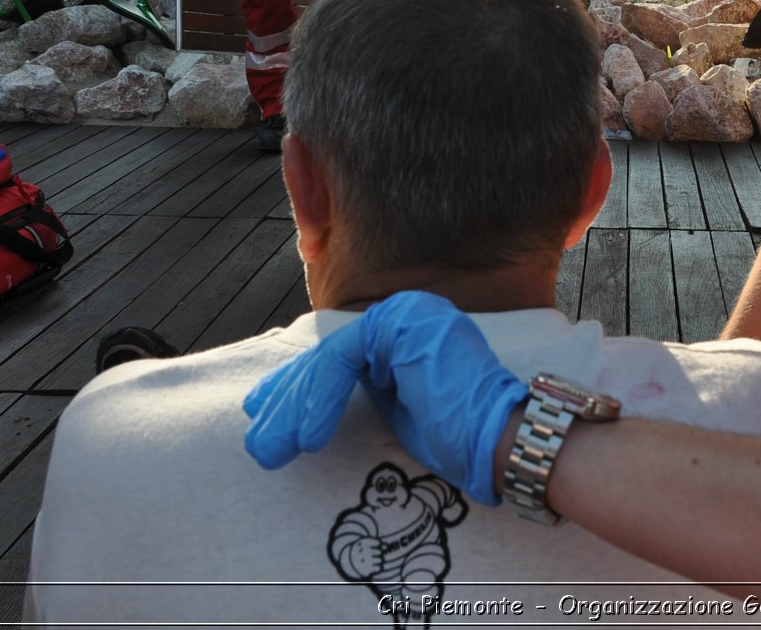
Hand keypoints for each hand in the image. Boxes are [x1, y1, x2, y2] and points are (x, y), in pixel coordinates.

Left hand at [243, 290, 527, 504]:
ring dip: (294, 406)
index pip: (340, 355)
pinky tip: (309, 434)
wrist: (500, 440)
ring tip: (274, 447)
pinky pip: (343, 359)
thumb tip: (305, 401)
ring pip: (329, 357)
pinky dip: (320, 398)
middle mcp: (405, 314)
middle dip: (287, 400)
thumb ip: (365, 389)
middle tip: (260, 442)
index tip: (265, 414)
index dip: (297, 386)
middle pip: (329, 354)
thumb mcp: (397, 407)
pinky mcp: (402, 324)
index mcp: (406, 331)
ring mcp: (406, 314)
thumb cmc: (458, 436)